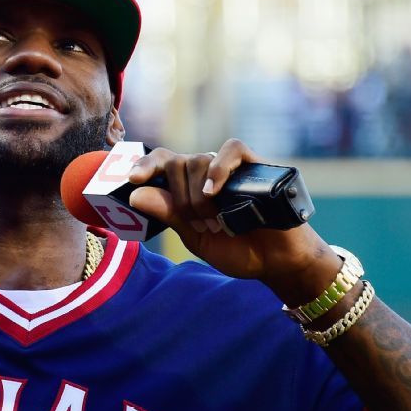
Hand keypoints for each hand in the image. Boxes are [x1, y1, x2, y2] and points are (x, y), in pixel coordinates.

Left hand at [126, 139, 339, 304]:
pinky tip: (214, 189)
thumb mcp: (195, 237)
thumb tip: (136, 194)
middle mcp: (207, 172)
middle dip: (181, 199)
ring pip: (199, 158)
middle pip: (177, 163)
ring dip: (200, 196)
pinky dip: (219, 167)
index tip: (133, 179)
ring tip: (217, 221)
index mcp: (189, 187)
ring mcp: (231, 167)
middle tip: (202, 225)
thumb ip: (169, 215)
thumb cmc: (237, 249)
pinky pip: (232, 149)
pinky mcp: (256, 165)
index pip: (162, 163)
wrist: (277, 262)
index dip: (145, 166)